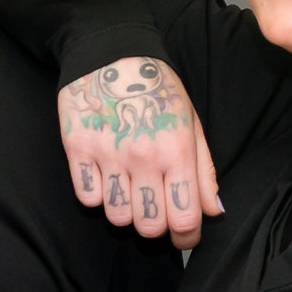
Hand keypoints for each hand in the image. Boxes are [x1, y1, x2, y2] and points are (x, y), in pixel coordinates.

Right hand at [60, 57, 221, 246]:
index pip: (185, 218)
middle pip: (149, 226)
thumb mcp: (191, 123)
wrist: (112, 54)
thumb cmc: (158, 89)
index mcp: (177, 150)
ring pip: (116, 217)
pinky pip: (87, 198)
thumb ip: (204, 171)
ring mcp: (109, 155)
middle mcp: (144, 157)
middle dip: (156, 228)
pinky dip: (97, 196)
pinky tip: (105, 179)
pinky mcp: (78, 150)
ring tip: (129, 192)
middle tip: (155, 213)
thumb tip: (213, 212)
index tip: (184, 238)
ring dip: (125, 212)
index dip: (187, 238)